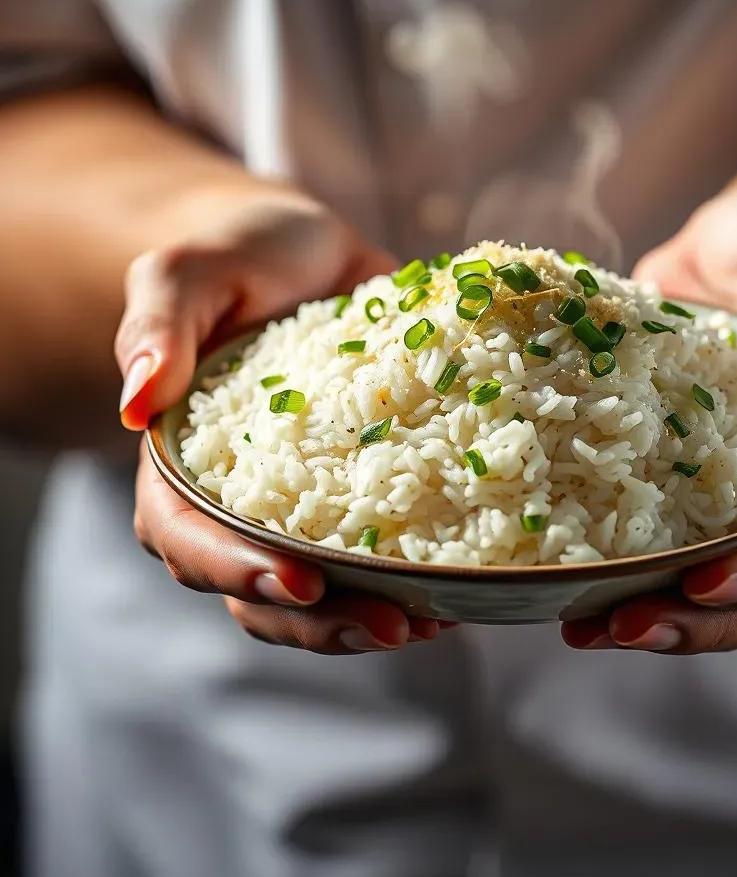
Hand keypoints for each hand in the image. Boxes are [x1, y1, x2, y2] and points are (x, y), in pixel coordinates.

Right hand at [118, 193, 445, 653]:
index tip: (300, 580)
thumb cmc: (241, 256)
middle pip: (259, 590)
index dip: (235, 569)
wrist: (313, 253)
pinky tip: (461, 589)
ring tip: (434, 620)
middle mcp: (242, 501)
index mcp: (185, 466)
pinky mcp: (366, 496)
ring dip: (370, 618)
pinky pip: (381, 557)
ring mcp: (307, 507)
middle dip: (321, 621)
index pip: (188, 538)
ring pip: (322, 594)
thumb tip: (136, 402)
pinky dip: (415, 581)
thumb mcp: (191, 271)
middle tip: (393, 623)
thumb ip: (158, 326)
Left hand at [562, 184, 736, 653]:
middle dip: (692, 622)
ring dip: (647, 620)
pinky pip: (646, 551)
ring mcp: (724, 503)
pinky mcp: (668, 489)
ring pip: (699, 595)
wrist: (732, 245)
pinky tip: (562, 587)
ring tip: (582, 629)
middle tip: (621, 624)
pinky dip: (612, 579)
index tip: (704, 581)